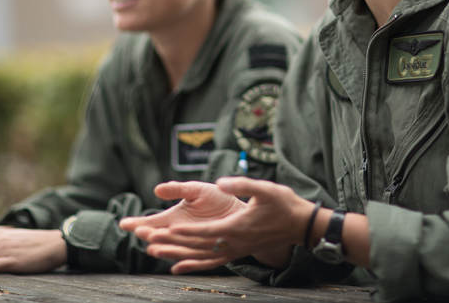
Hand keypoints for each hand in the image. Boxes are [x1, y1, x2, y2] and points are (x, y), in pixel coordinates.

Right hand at [119, 180, 244, 270]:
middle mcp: (179, 234)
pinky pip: (194, 259)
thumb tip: (157, 189)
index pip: (151, 223)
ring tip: (153, 247)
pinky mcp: (206, 251)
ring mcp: (192, 244)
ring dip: (163, 249)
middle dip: (149, 234)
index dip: (137, 223)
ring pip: (174, 249)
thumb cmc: (217, 199)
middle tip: (141, 231)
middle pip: (159, 236)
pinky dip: (185, 263)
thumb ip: (178, 189)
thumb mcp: (196, 189)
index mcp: (173, 218)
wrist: (239, 211)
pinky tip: (176, 267)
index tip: (125, 223)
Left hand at [122, 177, 312, 273]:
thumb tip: (220, 182)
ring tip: (153, 251)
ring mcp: (235, 249)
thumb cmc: (283, 204)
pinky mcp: (237, 251)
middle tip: (148, 240)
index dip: (187, 231)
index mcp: (237, 227)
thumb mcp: (266, 188)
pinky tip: (177, 267)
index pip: (207, 232)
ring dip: (176, 254)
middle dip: (172, 243)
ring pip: (200, 256)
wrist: (300, 225)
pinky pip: (211, 262)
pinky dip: (193, 265)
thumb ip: (242, 184)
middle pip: (198, 246)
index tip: (167, 228)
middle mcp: (233, 242)